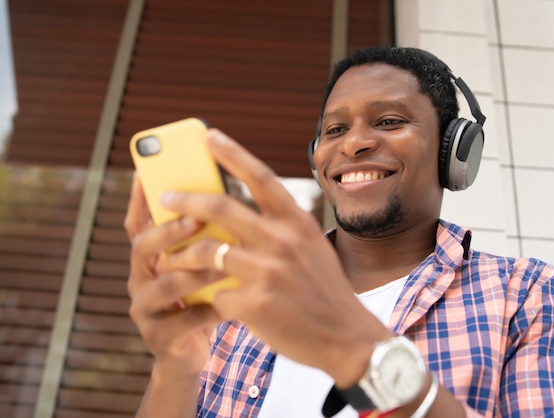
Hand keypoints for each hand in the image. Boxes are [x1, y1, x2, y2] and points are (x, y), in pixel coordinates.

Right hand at [124, 173, 223, 379]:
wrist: (189, 355)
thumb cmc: (200, 300)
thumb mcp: (200, 265)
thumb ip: (205, 239)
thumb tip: (230, 199)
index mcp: (149, 256)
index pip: (139, 221)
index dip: (139, 197)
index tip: (145, 172)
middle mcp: (140, 278)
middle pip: (142, 246)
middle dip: (169, 231)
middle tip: (195, 218)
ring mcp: (145, 308)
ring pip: (166, 284)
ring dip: (197, 272)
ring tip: (224, 264)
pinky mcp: (158, 336)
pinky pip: (187, 319)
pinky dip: (212, 310)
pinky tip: (234, 304)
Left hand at [161, 129, 392, 385]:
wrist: (346, 337)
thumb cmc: (325, 290)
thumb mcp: (311, 248)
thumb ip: (280, 229)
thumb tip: (238, 216)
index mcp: (297, 223)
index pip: (261, 177)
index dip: (233, 154)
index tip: (210, 136)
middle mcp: (282, 241)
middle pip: (220, 208)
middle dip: (185, 200)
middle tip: (165, 197)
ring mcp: (268, 272)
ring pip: (206, 252)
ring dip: (183, 255)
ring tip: (172, 257)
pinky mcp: (254, 304)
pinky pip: (216, 293)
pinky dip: (212, 297)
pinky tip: (217, 302)